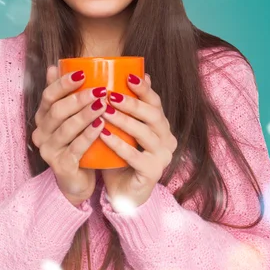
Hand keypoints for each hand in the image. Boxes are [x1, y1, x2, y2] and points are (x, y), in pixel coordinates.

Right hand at [32, 65, 107, 205]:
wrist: (79, 179)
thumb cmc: (77, 142)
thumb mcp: (71, 117)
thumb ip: (66, 93)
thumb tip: (57, 65)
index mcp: (42, 117)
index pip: (48, 96)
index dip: (63, 83)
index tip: (82, 73)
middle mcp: (41, 133)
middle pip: (57, 111)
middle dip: (78, 98)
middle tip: (100, 89)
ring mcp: (49, 151)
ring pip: (66, 129)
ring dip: (86, 115)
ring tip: (104, 104)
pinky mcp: (61, 166)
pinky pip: (75, 148)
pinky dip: (89, 136)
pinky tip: (102, 126)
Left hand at [99, 74, 177, 208]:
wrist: (124, 194)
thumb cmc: (121, 158)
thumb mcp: (122, 131)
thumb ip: (123, 109)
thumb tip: (123, 75)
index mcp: (162, 126)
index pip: (155, 103)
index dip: (144, 89)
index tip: (128, 77)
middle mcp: (167, 140)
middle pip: (152, 115)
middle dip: (131, 103)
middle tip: (110, 94)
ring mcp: (162, 157)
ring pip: (144, 134)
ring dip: (123, 120)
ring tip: (103, 110)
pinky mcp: (152, 173)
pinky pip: (134, 155)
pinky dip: (118, 143)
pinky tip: (102, 133)